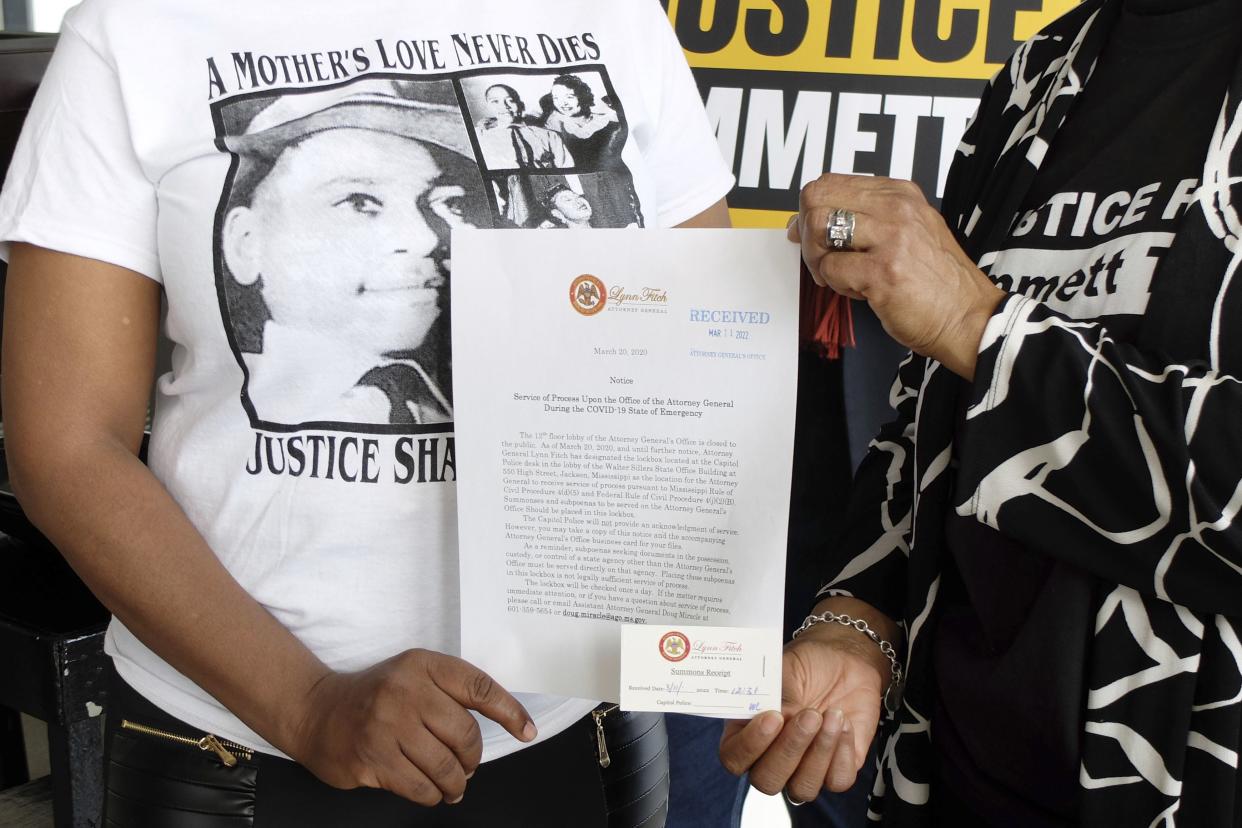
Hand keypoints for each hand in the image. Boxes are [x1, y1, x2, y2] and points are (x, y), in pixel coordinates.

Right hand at [287, 649, 534, 805]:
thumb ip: (450, 691)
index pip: (479, 687)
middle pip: (466, 734)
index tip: (526, 731)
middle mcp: (405, 692)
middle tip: (468, 765)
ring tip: (453, 784)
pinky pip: (421, 788)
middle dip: (473, 758)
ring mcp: (386, 726)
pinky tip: (430, 790)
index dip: (510, 712)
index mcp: (422, 665)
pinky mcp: (371, 759)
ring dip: (456, 782)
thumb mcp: (413, 675)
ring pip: (445, 767)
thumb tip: (503, 721)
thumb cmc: (374, 696)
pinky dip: (433, 794)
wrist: (315, 710)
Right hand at [719, 631, 884, 801]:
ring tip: (831, 715)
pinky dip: (843, 752)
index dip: (750, 745)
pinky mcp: (835, 770)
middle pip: (766, 780)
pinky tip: (844, 723)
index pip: (734, 757)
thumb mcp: (787, 669)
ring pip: (802, 788)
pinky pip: (837, 781)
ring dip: (819, 752)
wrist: (845, 661)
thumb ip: (778, 694)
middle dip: (790, 750)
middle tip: (810, 715)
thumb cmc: (808, 664)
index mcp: (747, 731)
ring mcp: (803, 767)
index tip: (774, 717)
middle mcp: (771, 756)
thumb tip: (782, 714)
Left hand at [792, 173, 1004, 379]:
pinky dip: (836, 285)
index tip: (816, 236)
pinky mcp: (883, 272)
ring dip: (819, 260)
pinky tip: (860, 292)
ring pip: (818, 230)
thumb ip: (860, 220)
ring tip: (843, 277)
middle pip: (816, 200)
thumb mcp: (906, 232)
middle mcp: (896, 208)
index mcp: (899, 194)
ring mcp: (891, 238)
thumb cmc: (935, 281)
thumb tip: (799, 222)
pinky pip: (830, 269)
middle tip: (824, 260)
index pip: (829, 182)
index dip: (811, 210)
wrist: (968, 317)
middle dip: (807, 235)